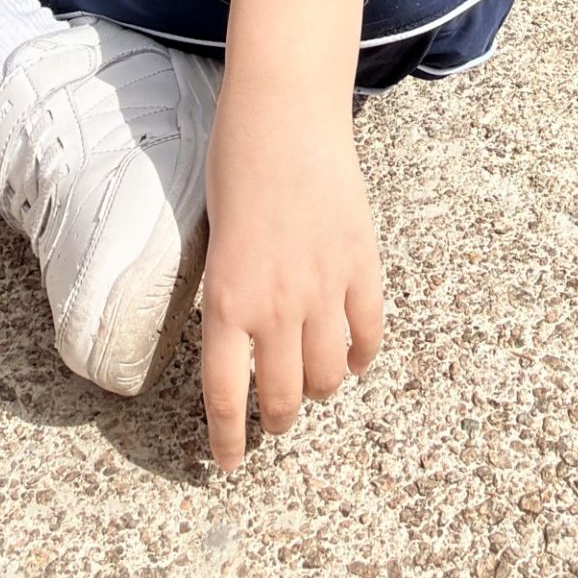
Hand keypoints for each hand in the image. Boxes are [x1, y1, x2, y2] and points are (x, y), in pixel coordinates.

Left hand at [200, 73, 382, 469]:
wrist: (283, 113)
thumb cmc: (234, 163)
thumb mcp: (211, 237)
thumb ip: (226, 292)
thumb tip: (239, 334)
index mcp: (224, 301)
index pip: (225, 395)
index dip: (229, 439)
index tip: (228, 463)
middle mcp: (274, 306)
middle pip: (281, 396)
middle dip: (275, 422)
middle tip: (272, 424)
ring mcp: (323, 288)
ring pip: (326, 375)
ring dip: (317, 390)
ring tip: (310, 387)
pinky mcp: (361, 265)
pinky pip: (366, 331)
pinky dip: (359, 354)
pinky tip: (350, 359)